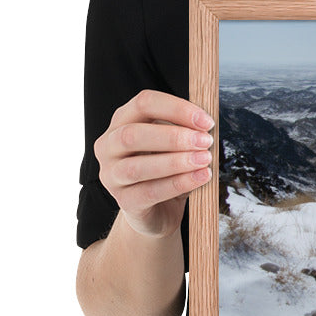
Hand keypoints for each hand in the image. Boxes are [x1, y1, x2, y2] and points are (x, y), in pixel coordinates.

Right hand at [94, 89, 214, 239]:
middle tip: (205, 141)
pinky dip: (178, 183)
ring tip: (205, 160)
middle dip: (174, 137)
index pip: (143, 103)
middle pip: (133, 134)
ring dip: (176, 162)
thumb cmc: (166, 171)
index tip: (206, 121)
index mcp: (121, 122)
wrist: (157, 212)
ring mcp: (111, 176)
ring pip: (137, 166)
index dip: (177, 109)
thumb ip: (185, 131)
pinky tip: (200, 177)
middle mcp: (109, 147)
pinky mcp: (124, 202)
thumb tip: (206, 125)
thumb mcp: (173, 145)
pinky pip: (150, 192)